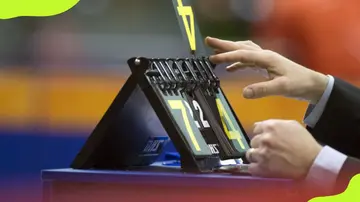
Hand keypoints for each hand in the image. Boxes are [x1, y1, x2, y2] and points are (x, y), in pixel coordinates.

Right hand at [205, 37, 328, 103]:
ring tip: (216, 53)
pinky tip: (230, 69)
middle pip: (240, 47)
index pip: (242, 54)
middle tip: (209, 41)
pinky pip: (248, 60)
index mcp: (266, 58)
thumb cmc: (299, 84)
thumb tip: (244, 93)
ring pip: (243, 51)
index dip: (227, 56)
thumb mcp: (281, 88)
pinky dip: (237, 62)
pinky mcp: (266, 65)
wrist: (312, 84)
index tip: (212, 58)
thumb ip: (262, 90)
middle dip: (224, 45)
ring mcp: (265, 59)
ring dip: (230, 51)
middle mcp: (264, 55)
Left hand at [245, 119, 321, 178]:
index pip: (255, 128)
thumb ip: (276, 124)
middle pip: (253, 141)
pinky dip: (254, 168)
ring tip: (265, 160)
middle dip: (259, 145)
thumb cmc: (305, 142)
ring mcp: (261, 153)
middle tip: (268, 150)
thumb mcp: (292, 125)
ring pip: (249, 154)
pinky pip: (250, 168)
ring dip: (256, 156)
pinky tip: (260, 168)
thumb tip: (267, 126)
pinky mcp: (262, 167)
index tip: (265, 138)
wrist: (312, 160)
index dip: (260, 133)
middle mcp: (263, 138)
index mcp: (269, 126)